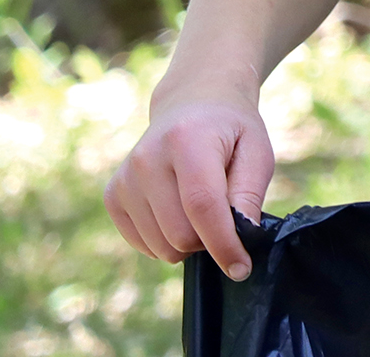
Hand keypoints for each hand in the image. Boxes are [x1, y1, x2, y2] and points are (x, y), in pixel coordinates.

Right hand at [105, 89, 275, 279]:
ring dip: (188, 242)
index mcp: (187, 139)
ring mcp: (125, 177)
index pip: (202, 206)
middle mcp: (147, 157)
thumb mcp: (256, 151)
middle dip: (209, 240)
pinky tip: (177, 212)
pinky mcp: (113, 195)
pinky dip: (166, 241)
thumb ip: (250, 194)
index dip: (223, 244)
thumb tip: (241, 236)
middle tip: (224, 216)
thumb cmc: (230, 131)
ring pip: (161, 246)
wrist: (192, 102)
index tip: (241, 267)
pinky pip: (143, 245)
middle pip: (179, 234)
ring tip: (201, 209)